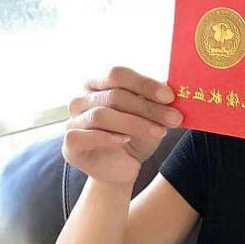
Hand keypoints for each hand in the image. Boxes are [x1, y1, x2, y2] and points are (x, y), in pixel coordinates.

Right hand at [63, 66, 183, 186]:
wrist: (122, 169)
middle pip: (114, 96)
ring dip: (135, 123)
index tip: (170, 97)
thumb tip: (173, 87)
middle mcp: (81, 99)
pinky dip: (107, 137)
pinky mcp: (70, 144)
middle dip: (148, 108)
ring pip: (102, 115)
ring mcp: (73, 120)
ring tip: (160, 132)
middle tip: (174, 118)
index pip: (118, 75)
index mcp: (98, 84)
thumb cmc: (136, 136)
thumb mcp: (151, 116)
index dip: (144, 84)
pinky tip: (125, 140)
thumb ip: (157, 101)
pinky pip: (84, 136)